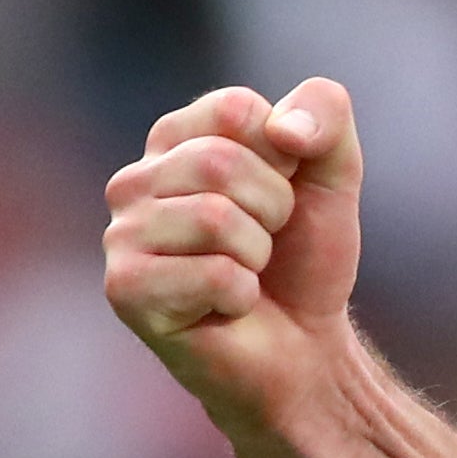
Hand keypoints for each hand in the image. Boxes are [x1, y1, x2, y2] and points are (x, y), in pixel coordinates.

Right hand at [103, 79, 365, 429]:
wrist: (303, 347)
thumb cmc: (304, 257)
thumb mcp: (334, 172)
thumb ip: (326, 114)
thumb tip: (283, 128)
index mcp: (176, 139)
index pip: (236, 110)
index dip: (284, 156)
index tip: (283, 191)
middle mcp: (135, 181)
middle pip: (220, 163)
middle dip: (274, 208)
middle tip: (267, 242)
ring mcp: (122, 235)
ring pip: (214, 218)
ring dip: (257, 253)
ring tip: (245, 273)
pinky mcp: (125, 288)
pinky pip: (213, 273)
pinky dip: (241, 294)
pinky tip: (226, 308)